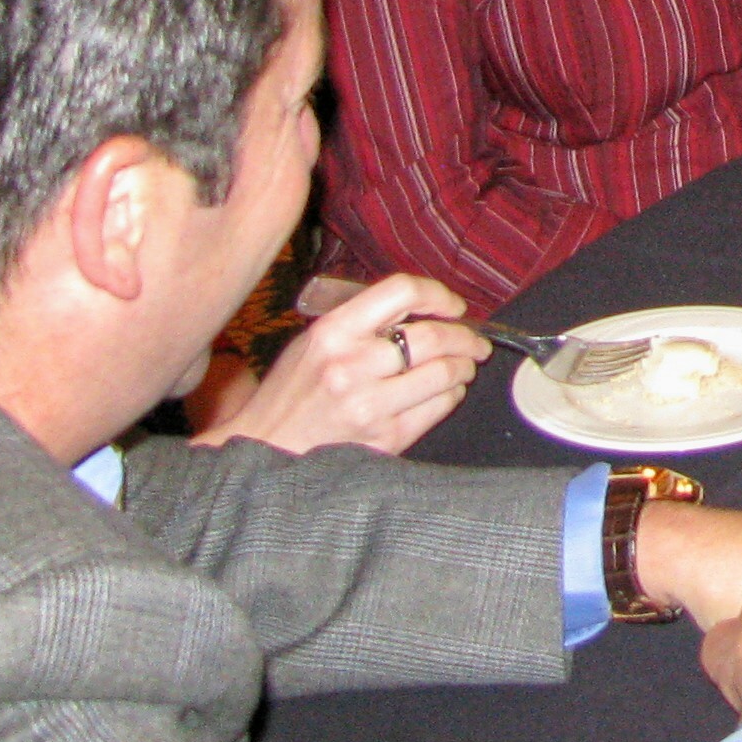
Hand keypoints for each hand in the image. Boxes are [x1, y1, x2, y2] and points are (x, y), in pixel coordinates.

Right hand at [190, 273, 475, 454]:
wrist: (266, 450)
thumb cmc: (293, 392)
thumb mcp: (315, 342)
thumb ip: (363, 322)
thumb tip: (425, 310)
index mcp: (334, 331)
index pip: (402, 291)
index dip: (438, 295)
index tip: (454, 307)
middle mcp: (353, 365)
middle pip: (434, 337)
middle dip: (466, 337)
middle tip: (475, 341)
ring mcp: (370, 405)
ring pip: (444, 374)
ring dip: (464, 367)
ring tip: (464, 366)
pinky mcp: (385, 439)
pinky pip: (438, 408)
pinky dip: (451, 395)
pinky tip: (446, 392)